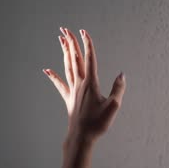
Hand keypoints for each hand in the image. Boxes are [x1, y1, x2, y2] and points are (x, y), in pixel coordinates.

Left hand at [43, 27, 125, 142]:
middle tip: (66, 30)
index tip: (84, 31)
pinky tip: (46, 70)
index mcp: (91, 83)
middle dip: (71, 43)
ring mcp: (72, 91)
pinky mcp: (69, 99)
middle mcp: (80, 84)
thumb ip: (118, 89)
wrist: (81, 137)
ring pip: (67, 67)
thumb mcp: (113, 106)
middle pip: (75, 59)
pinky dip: (53, 76)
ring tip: (61, 40)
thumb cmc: (98, 123)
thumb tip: (122, 74)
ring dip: (65, 53)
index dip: (87, 44)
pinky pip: (59, 84)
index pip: (89, 59)